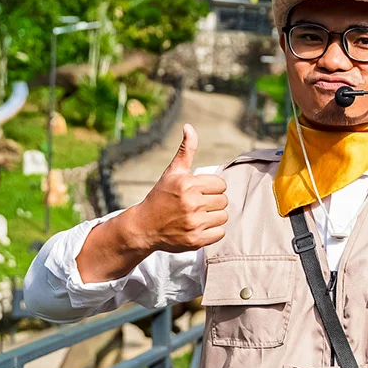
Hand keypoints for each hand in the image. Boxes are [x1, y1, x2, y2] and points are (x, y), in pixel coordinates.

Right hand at [121, 124, 229, 252]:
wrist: (144, 226)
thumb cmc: (161, 196)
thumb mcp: (172, 172)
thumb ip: (186, 150)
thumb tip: (189, 126)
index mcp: (188, 184)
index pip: (220, 184)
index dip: (211, 187)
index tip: (198, 191)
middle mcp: (191, 203)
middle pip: (223, 201)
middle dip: (212, 202)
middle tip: (197, 205)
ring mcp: (194, 223)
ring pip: (223, 216)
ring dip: (214, 217)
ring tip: (198, 216)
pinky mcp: (195, 240)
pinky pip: (220, 233)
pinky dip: (212, 232)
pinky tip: (198, 227)